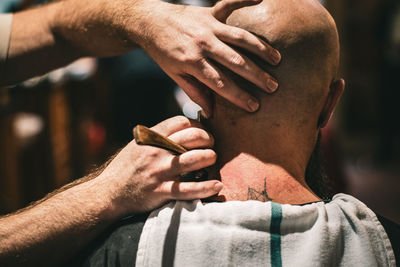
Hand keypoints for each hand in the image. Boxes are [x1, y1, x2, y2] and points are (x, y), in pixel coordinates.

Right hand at [97, 116, 221, 215]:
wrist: (109, 192)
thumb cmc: (126, 167)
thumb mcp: (138, 144)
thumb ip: (158, 136)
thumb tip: (182, 127)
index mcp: (151, 137)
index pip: (181, 122)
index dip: (197, 124)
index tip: (202, 131)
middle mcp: (156, 152)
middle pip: (192, 137)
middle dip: (208, 138)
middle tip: (211, 144)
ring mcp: (159, 171)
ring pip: (193, 160)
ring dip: (209, 157)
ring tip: (212, 159)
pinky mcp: (161, 191)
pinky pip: (188, 189)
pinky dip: (206, 188)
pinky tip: (217, 185)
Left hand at [134, 0, 280, 115]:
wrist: (151, 22)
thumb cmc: (163, 52)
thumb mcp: (175, 75)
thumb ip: (195, 92)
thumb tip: (210, 113)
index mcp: (193, 62)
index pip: (220, 83)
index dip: (238, 96)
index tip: (254, 106)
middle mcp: (203, 44)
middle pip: (235, 62)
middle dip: (256, 76)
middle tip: (273, 87)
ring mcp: (208, 26)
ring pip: (240, 37)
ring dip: (261, 48)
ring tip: (277, 59)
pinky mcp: (210, 12)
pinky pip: (231, 3)